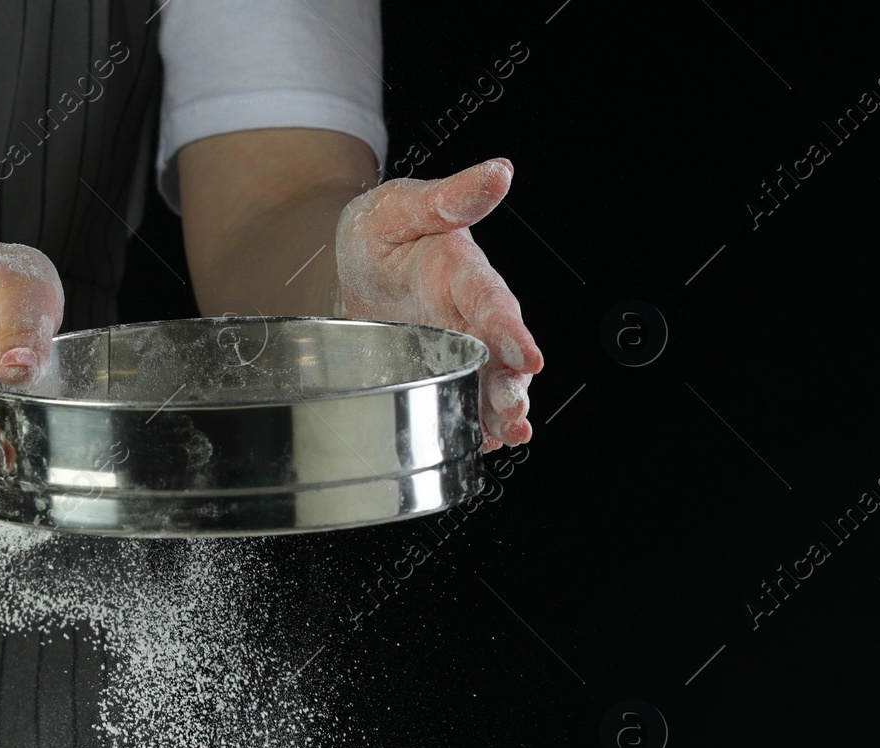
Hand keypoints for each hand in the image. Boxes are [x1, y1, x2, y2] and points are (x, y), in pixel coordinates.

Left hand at [334, 158, 544, 451]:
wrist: (350, 264)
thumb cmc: (380, 230)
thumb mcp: (403, 205)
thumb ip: (450, 197)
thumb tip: (500, 171)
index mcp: (464, 273)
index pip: (493, 303)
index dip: (511, 331)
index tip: (528, 357)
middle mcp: (470, 314)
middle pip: (501, 354)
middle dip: (511, 385)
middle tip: (516, 412)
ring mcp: (459, 346)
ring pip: (489, 382)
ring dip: (501, 410)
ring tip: (510, 434)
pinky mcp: (443, 369)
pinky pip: (466, 400)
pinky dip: (476, 423)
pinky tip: (481, 443)